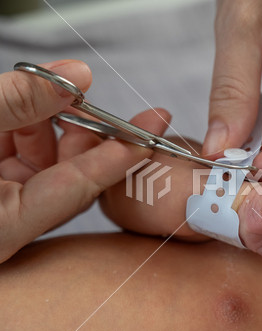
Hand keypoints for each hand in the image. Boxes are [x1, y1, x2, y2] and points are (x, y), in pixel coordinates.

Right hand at [0, 60, 169, 262]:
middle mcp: (11, 225)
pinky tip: (30, 107)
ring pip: (49, 166)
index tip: (152, 132)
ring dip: (53, 126)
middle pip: (69, 178)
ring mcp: (6, 208)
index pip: (78, 188)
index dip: (117, 158)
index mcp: (4, 229)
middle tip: (94, 100)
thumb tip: (78, 76)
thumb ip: (16, 102)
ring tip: (54, 95)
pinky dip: (30, 131)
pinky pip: (26, 162)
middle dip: (86, 135)